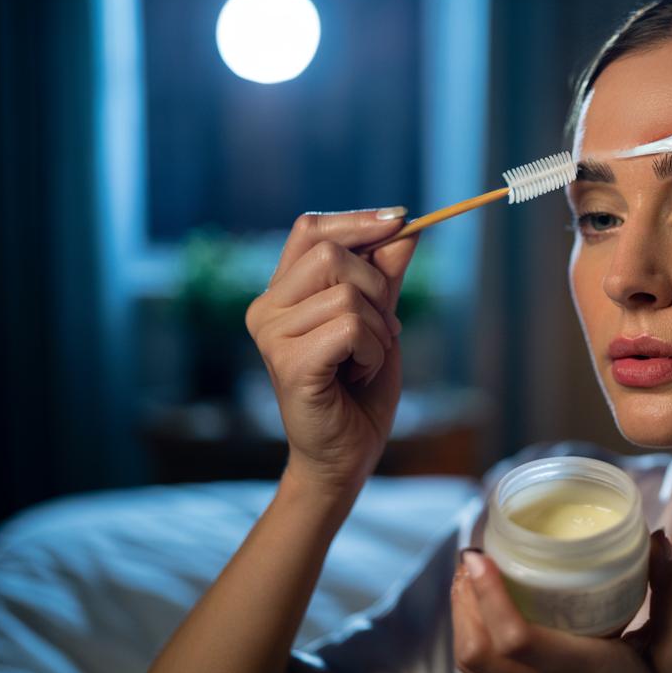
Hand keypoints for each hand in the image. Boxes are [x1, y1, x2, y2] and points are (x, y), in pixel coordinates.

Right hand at [244, 208, 418, 497]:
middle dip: (377, 288)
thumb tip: (405, 225)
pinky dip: (372, 350)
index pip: (311, 229)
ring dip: (378, 330)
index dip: (357, 221)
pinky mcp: (289, 361)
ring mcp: (271, 335)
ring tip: (363, 361)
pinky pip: (351, 327)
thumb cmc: (359, 390)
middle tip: (380, 331)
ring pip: (349, 294)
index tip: (401, 219)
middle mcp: (266, 308)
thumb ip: (386, 276)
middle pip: (332, 255)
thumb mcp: (380, 321)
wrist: (347, 454)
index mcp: (281, 292)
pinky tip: (356, 375)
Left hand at [452, 531, 671, 672]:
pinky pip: (477, 670)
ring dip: (462, 613)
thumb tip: (658, 539)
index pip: (517, 641)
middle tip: (475, 555)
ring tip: (473, 573)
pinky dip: (471, 631)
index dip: (489, 596)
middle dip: (465, 598)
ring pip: (469, 661)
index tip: (481, 557)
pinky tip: (482, 604)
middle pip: (477, 651)